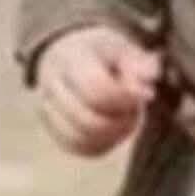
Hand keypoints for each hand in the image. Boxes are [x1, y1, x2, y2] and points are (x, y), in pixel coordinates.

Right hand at [36, 25, 160, 156]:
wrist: (69, 52)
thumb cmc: (103, 52)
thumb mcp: (125, 48)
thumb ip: (141, 65)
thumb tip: (147, 91)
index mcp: (72, 57)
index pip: (96, 90)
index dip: (126, 99)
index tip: (147, 95)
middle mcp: (52, 85)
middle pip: (88, 121)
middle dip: (121, 121)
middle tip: (136, 108)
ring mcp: (47, 109)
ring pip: (81, 139)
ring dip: (113, 135)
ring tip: (128, 117)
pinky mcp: (52, 128)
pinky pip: (79, 147)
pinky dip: (103, 144)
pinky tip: (116, 128)